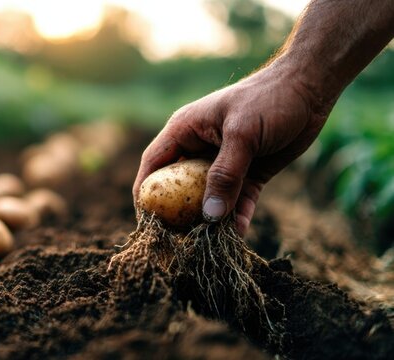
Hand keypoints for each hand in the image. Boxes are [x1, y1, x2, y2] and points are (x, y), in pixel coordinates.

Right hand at [133, 62, 330, 233]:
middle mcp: (199, 148)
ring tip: (210, 242)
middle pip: (179, 186)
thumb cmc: (269, 100)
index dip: (145, 193)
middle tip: (178, 239)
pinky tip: (240, 232)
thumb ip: (225, 175)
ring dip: (210, 218)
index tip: (146, 221)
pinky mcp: (249, 172)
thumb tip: (209, 216)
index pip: (154, 165)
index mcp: (185, 131)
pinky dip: (238, 215)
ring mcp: (224, 162)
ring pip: (210, 197)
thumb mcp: (243, 135)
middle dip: (178, 212)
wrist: (311, 89)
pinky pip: (238, 199)